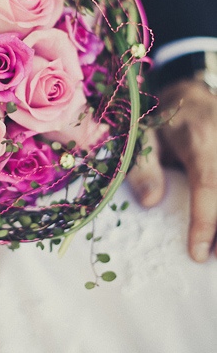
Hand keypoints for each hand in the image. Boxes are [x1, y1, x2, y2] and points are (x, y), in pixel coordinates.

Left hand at [127, 79, 216, 261]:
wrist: (192, 93)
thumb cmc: (163, 118)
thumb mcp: (142, 136)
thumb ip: (143, 166)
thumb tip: (148, 202)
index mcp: (201, 139)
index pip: (208, 185)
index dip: (205, 222)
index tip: (198, 254)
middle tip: (213, 259)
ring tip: (216, 251)